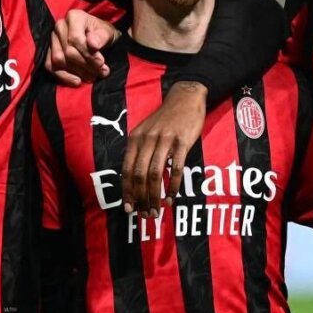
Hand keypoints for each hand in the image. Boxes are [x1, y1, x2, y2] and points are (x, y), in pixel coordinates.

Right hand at [45, 10, 119, 86]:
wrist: (96, 38)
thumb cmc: (102, 34)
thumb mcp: (108, 33)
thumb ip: (102, 37)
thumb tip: (93, 44)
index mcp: (74, 17)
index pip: (75, 39)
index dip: (89, 54)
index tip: (102, 63)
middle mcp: (60, 26)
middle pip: (68, 52)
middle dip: (86, 65)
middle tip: (102, 72)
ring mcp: (52, 39)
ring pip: (59, 60)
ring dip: (77, 72)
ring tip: (92, 76)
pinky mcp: (48, 52)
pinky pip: (50, 67)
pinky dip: (64, 77)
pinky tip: (78, 81)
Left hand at [122, 81, 206, 218]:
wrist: (185, 97)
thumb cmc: (165, 119)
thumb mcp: (146, 131)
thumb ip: (140, 151)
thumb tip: (134, 179)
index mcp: (136, 139)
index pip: (127, 170)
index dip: (127, 191)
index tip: (128, 208)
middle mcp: (147, 140)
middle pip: (140, 175)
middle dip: (141, 198)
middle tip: (145, 214)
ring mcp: (165, 140)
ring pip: (155, 174)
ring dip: (155, 196)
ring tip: (157, 210)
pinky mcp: (182, 141)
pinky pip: (176, 168)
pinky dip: (172, 186)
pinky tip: (171, 197)